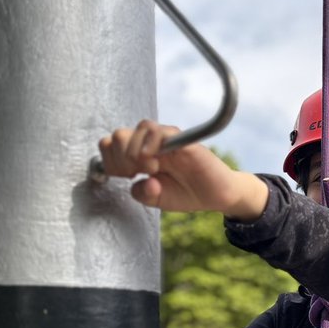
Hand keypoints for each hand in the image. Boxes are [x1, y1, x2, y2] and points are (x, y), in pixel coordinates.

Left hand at [98, 121, 268, 219]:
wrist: (217, 196)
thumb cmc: (187, 194)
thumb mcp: (157, 200)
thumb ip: (141, 194)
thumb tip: (138, 181)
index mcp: (141, 154)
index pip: (111, 144)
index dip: (112, 161)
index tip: (127, 176)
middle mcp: (152, 143)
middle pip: (120, 134)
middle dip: (121, 157)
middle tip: (135, 172)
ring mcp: (168, 140)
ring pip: (140, 127)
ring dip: (136, 150)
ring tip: (148, 168)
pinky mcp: (184, 142)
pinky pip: (162, 131)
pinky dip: (152, 144)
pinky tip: (155, 163)